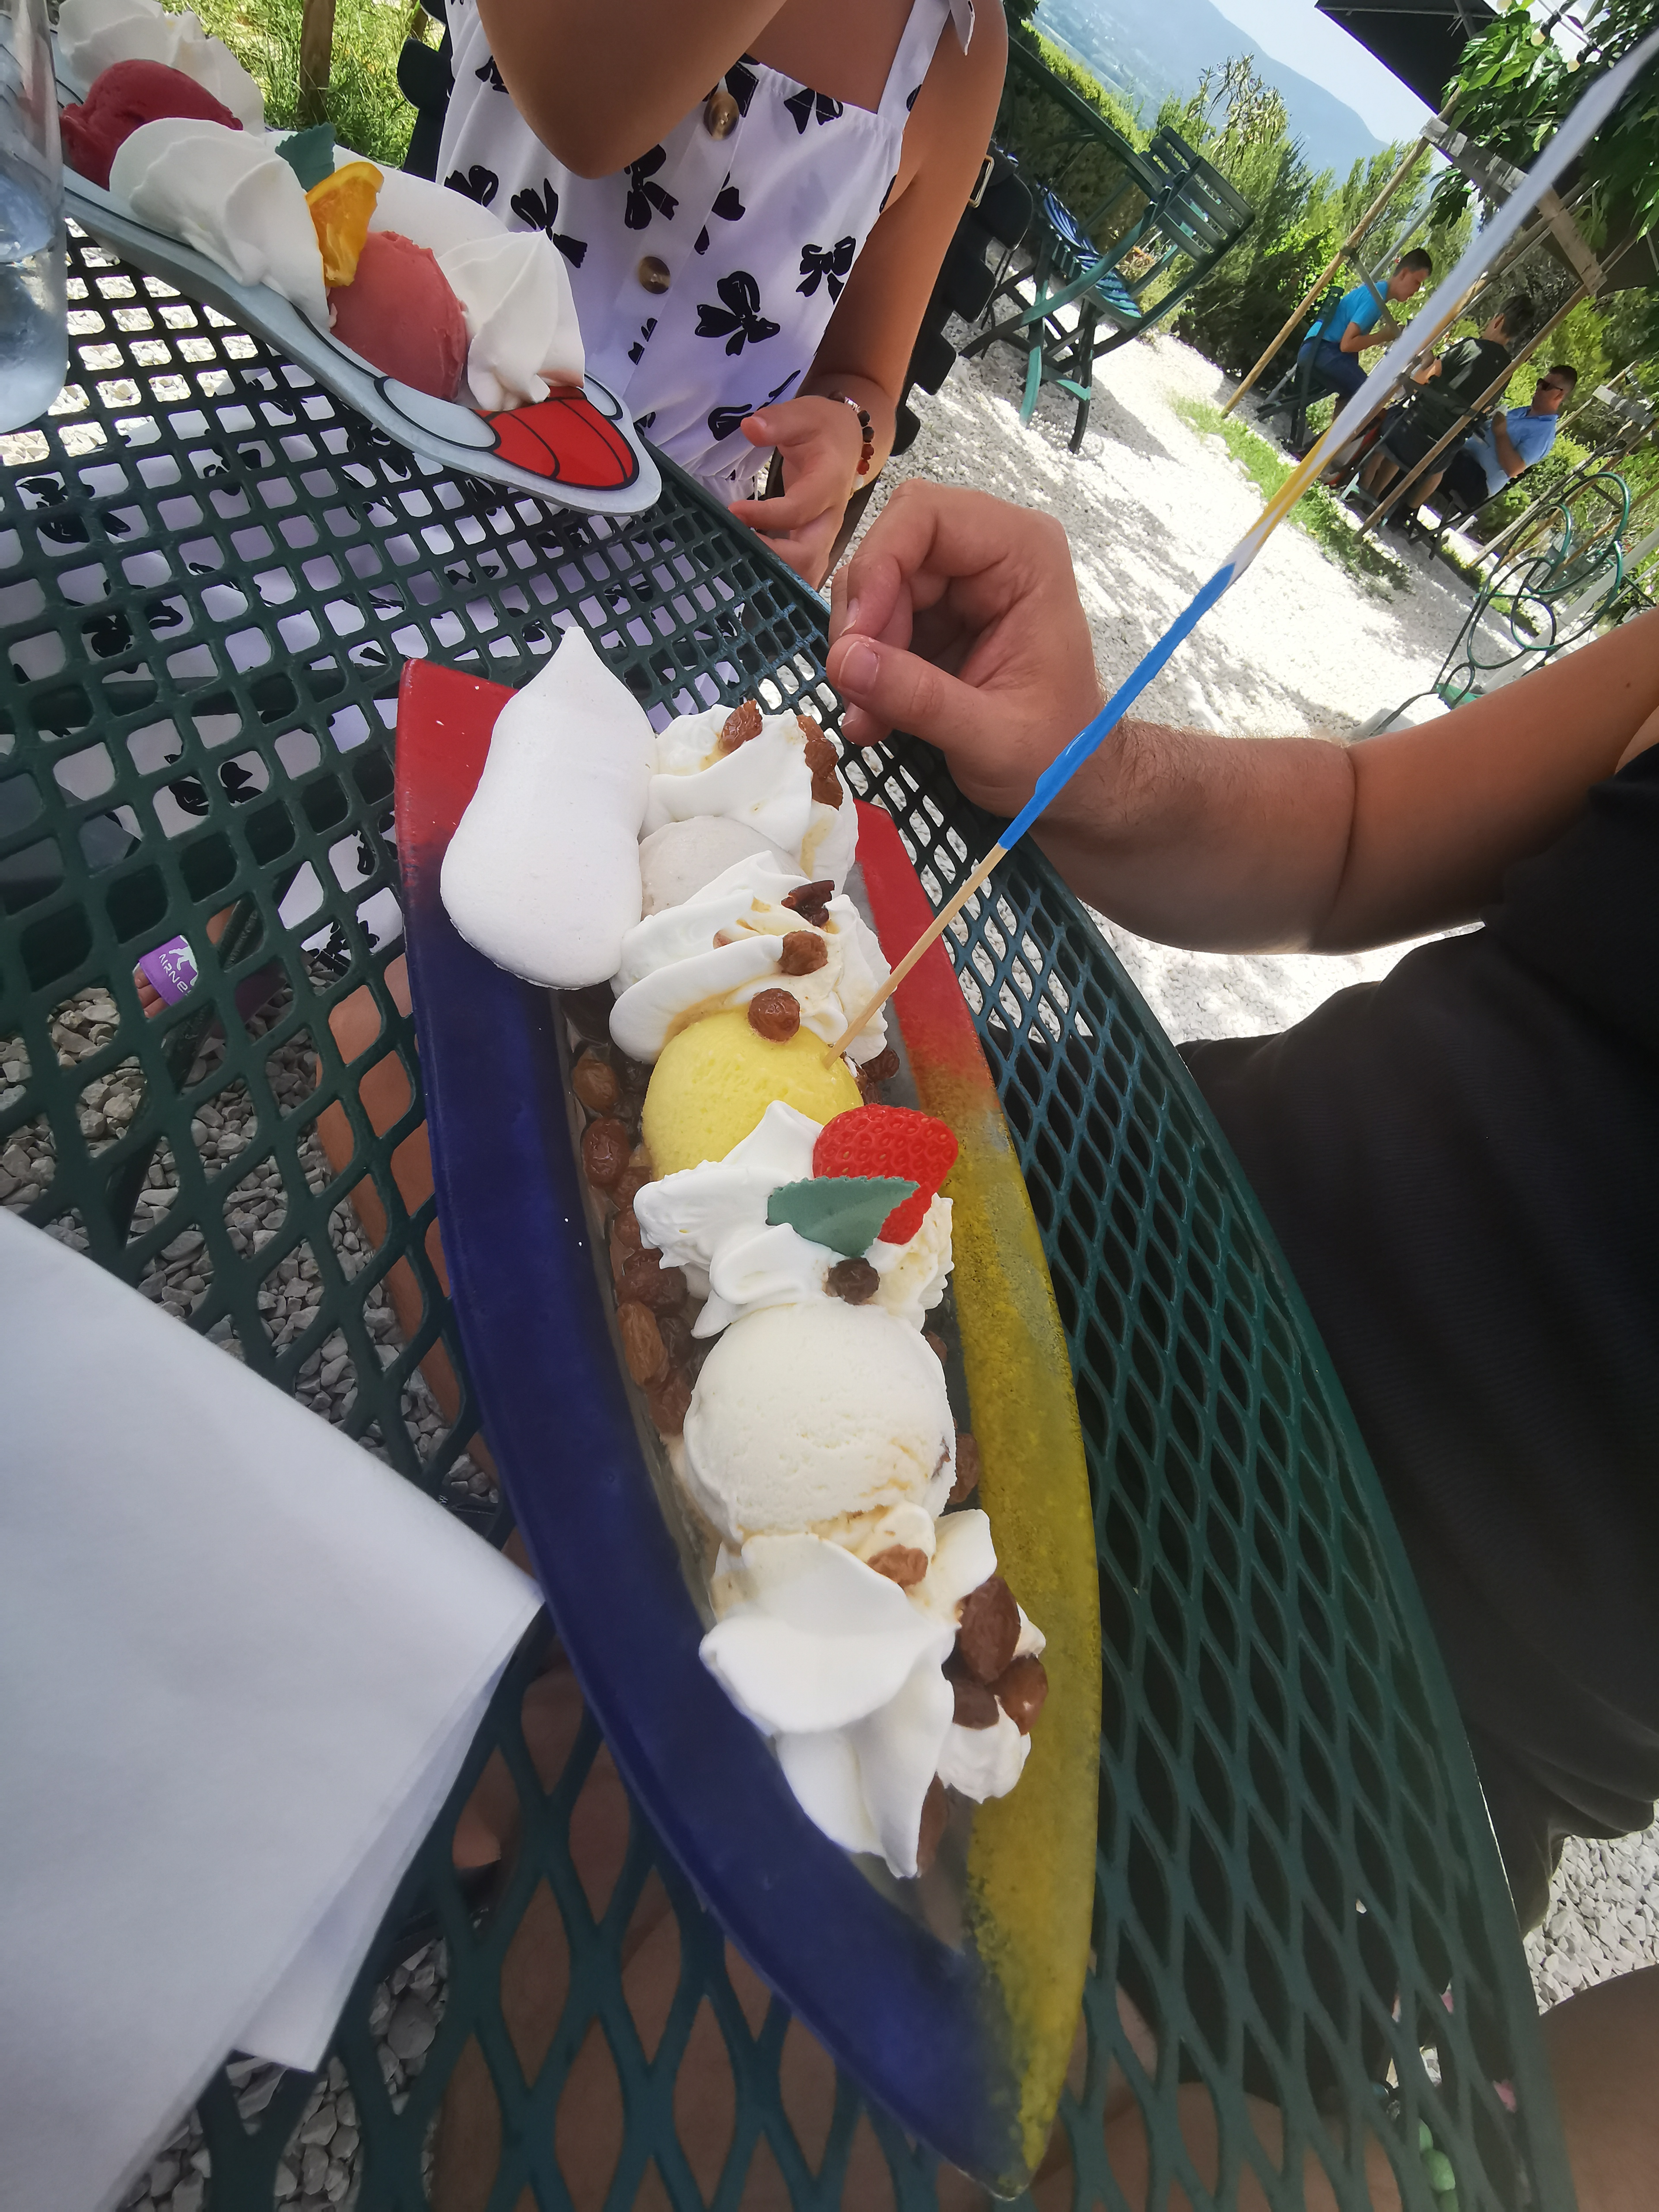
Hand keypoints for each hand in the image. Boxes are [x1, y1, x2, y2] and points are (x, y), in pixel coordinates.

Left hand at [728, 396, 863, 587]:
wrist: (845, 444)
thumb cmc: (822, 429)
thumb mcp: (804, 413)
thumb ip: (778, 421)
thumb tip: (749, 427)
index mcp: (828, 483)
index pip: (799, 509)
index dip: (766, 516)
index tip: (733, 511)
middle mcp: (830, 517)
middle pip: (808, 556)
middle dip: (770, 558)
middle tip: (733, 547)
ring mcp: (824, 536)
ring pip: (806, 573)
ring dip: (773, 576)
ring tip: (736, 562)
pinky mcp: (815, 546)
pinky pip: (800, 573)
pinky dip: (776, 579)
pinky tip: (747, 570)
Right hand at [824, 482, 1103, 824]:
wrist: (1070, 777)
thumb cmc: (1056, 753)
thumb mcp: (991, 738)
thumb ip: (920, 699)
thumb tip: (844, 662)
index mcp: (1024, 555)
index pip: (926, 515)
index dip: (877, 567)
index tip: (856, 642)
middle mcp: (989, 552)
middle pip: (889, 547)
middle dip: (864, 619)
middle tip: (857, 691)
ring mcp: (958, 581)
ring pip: (873, 585)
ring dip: (858, 651)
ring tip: (869, 717)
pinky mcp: (935, 612)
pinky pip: (875, 619)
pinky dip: (864, 666)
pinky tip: (874, 713)